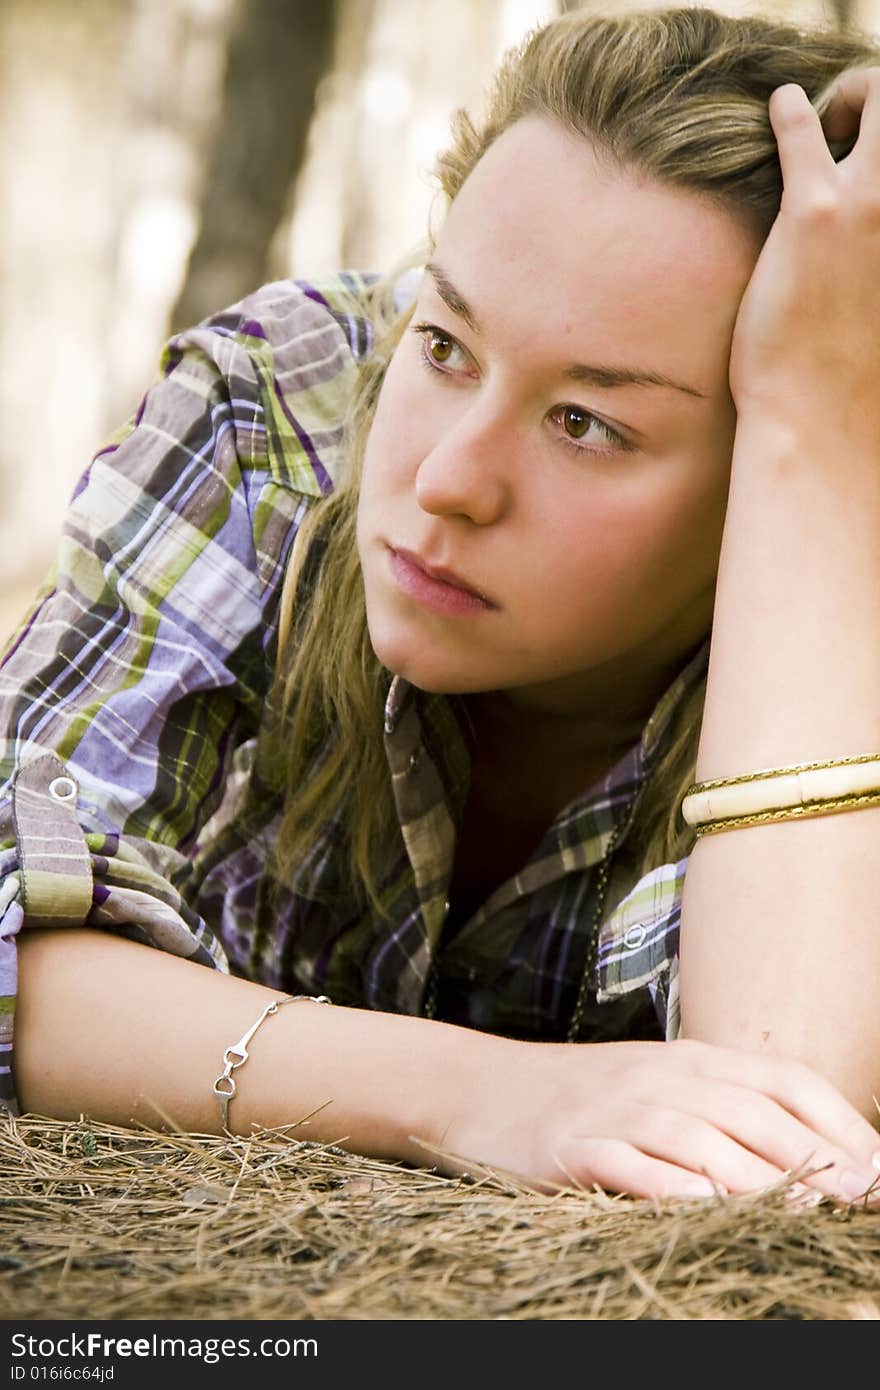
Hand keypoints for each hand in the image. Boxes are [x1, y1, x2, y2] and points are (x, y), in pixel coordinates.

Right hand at [434, 1036, 879, 1201]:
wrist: (482, 1087)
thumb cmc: (586, 1096)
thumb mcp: (658, 1084)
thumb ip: (724, 1107)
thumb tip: (814, 1155)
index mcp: (688, 1058)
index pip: (780, 1077)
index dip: (836, 1118)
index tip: (878, 1165)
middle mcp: (658, 1077)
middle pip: (749, 1109)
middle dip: (815, 1153)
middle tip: (861, 1197)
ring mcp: (613, 1110)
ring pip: (698, 1138)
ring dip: (758, 1176)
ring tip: (806, 1209)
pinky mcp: (572, 1147)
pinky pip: (631, 1167)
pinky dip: (673, 1190)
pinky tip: (708, 1210)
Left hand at [729, 68, 879, 451]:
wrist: (816, 415)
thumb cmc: (850, 377)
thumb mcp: (877, 304)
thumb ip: (874, 256)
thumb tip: (865, 254)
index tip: (865, 159)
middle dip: (877, 98)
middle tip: (844, 131)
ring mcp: (870, 203)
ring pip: (874, 89)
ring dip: (846, 97)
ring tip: (817, 131)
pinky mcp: (814, 213)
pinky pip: (800, 127)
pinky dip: (788, 109)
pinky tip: (778, 109)